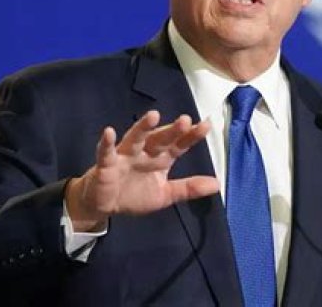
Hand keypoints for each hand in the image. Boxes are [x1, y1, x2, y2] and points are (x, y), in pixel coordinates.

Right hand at [65, 110, 218, 231]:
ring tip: (153, 115)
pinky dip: (107, 143)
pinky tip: (109, 132)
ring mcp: (125, 156)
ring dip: (143, 127)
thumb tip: (217, 184)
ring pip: (135, 139)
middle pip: (160, 139)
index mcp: (161, 159)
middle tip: (185, 120)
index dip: (191, 136)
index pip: (179, 145)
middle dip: (171, 130)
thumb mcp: (165, 195)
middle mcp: (145, 153)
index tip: (206, 125)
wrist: (104, 205)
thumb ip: (188, 188)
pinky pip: (106, 152)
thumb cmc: (135, 194)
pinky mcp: (106, 165)